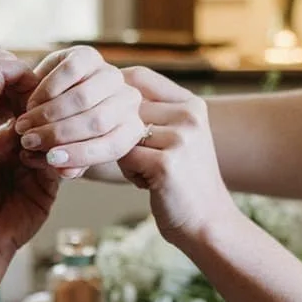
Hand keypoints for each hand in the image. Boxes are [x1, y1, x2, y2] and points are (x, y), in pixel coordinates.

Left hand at [0, 120, 60, 266]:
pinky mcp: (48, 192)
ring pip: (52, 148)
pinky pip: (58, 169)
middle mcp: (20, 160)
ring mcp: (36, 175)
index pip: (19, 124)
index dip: (22, 111)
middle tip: (37, 115)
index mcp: (0, 150)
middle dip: (39, 123)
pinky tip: (44, 154)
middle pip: (38, 133)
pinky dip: (54, 159)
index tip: (25, 97)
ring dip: (48, 140)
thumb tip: (21, 118)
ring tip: (38, 136)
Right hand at [9, 46, 145, 180]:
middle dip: (58, 134)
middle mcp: (128, 100)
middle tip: (29, 141)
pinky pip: (70, 72)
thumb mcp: (72, 151)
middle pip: (97, 121)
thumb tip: (64, 170)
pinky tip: (32, 103)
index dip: (80, 155)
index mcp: (131, 128)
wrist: (57, 97)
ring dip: (48, 114)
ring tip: (25, 125)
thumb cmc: (68, 129)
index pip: (112, 145)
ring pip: (83, 98)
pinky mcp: (89, 55)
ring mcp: (111, 75)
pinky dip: (47, 90)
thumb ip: (71, 164)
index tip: (50, 160)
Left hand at [114, 67, 236, 245]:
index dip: (111, 90)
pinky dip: (130, 173)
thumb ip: (148, 115)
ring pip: (119, 132)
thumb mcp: (174, 139)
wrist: (208, 224)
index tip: (98, 108)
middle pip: (123, 106)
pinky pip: (123, 157)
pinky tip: (150, 184)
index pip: (138, 76)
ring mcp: (180, 137)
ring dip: (122, 153)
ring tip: (145, 171)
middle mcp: (188, 114)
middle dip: (110, 127)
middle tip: (127, 152)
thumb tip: (94, 93)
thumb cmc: (181, 182)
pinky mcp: (167, 162)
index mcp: (191, 103)